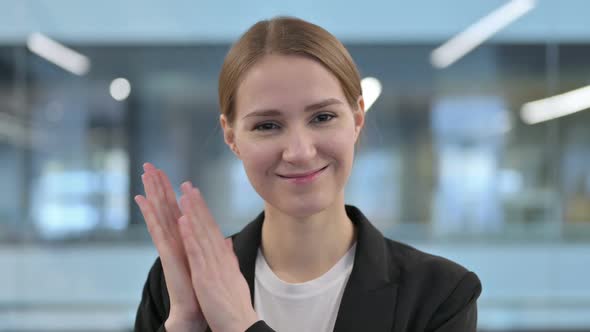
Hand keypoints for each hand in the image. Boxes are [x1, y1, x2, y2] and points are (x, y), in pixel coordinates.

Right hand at [134, 163, 205, 329]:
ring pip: (159, 215)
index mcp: (186, 240)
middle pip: (165, 208)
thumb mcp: (210, 262)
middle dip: (158, 187)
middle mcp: (175, 241)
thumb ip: (211, 248)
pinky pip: (157, 233)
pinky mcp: (167, 256)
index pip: (177, 211)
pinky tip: (144, 202)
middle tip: (149, 166)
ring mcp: (169, 247)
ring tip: (144, 175)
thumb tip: (220, 238)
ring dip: (151, 195)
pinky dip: (151, 217)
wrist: (196, 311)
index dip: (171, 192)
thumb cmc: (201, 289)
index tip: (166, 174)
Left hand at [178, 182, 258, 331]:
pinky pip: (196, 252)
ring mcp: (212, 266)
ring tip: (184, 194)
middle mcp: (220, 257)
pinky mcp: (205, 277)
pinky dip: (190, 235)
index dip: (203, 210)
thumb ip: (229, 257)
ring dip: (192, 212)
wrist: (241, 324)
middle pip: (207, 226)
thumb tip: (228, 242)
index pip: (212, 229)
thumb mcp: (233, 276)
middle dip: (196, 204)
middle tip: (187, 185)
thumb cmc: (235, 304)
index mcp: (224, 258)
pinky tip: (183, 221)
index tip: (195, 195)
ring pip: (201, 234)